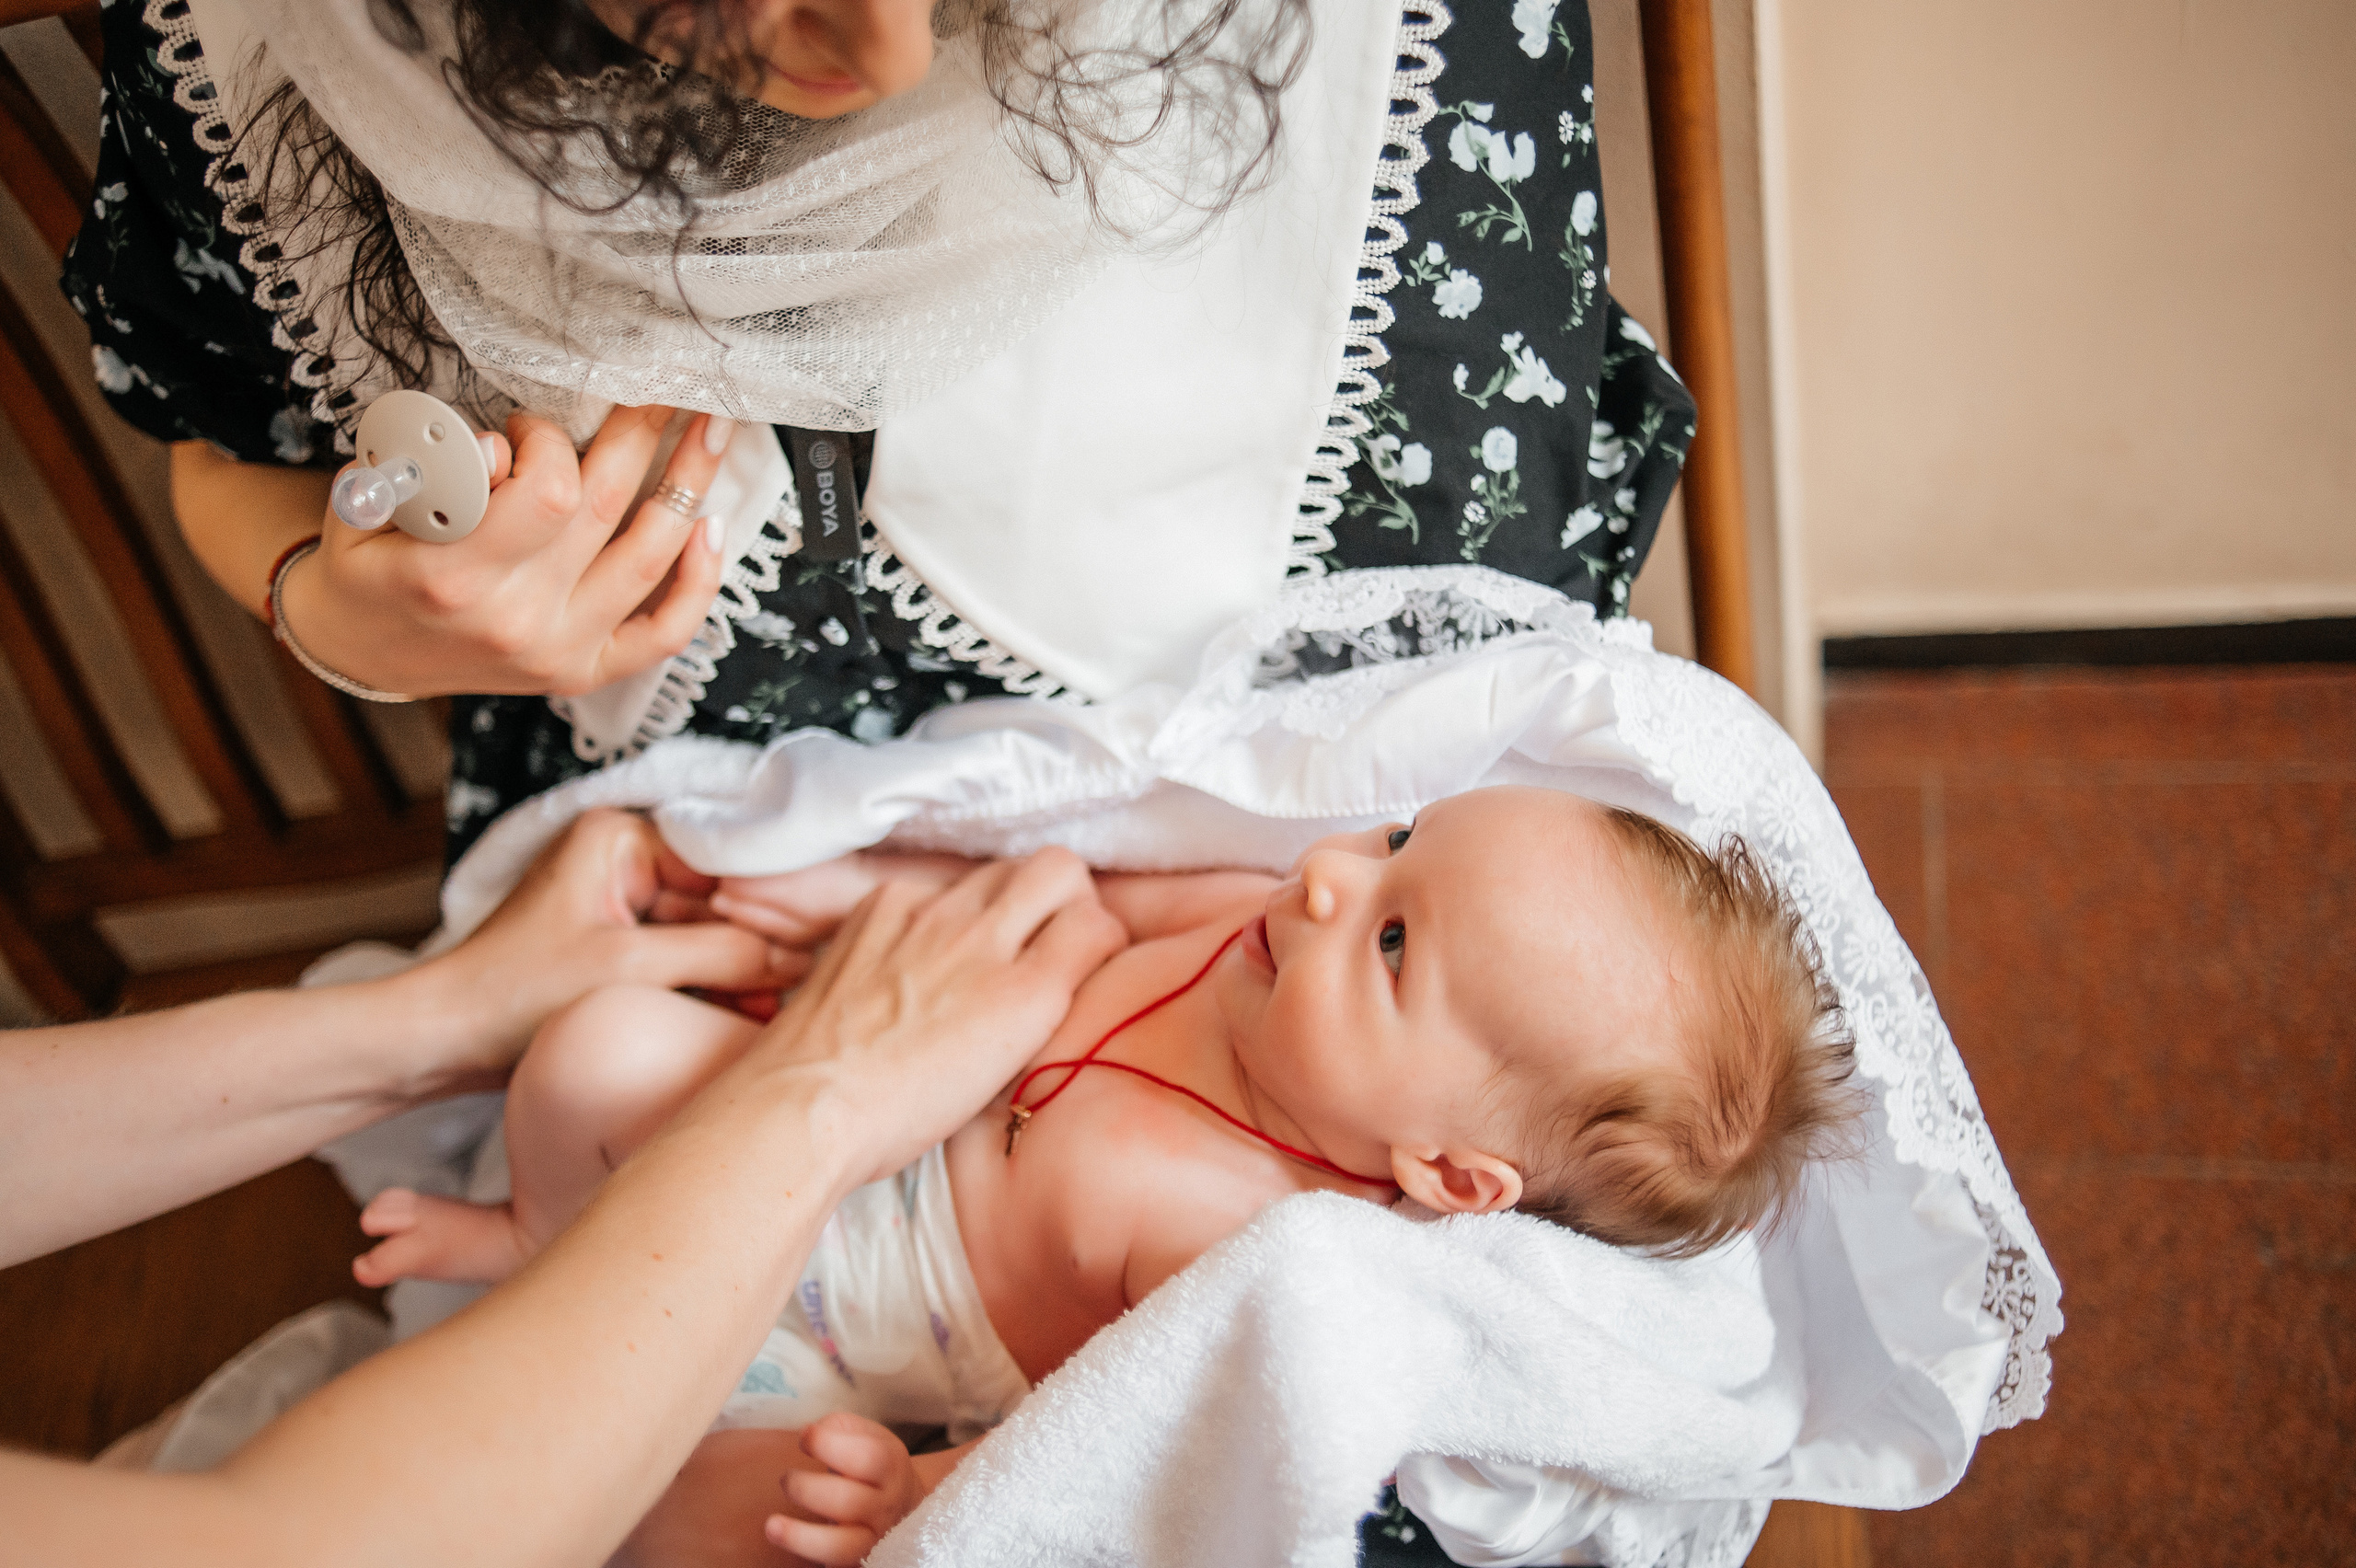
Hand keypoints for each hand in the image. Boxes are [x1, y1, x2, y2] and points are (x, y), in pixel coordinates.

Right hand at [281, 405, 734, 696]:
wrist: (361, 651)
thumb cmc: (367, 566)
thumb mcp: (366, 504)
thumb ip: (431, 466)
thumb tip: (502, 447)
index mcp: (455, 578)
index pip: (547, 492)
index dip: (551, 442)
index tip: (532, 426)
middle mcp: (517, 620)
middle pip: (605, 509)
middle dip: (640, 434)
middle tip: (659, 388)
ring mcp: (558, 650)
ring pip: (648, 558)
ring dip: (690, 484)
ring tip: (713, 430)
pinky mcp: (583, 670)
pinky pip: (662, 632)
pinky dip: (698, 581)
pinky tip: (712, 527)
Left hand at [395, 809, 801, 1091]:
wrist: (440, 1042)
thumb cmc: (510, 994)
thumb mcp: (630, 970)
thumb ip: (722, 955)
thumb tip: (799, 958)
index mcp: (620, 837)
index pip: (724, 860)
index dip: (774, 902)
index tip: (821, 935)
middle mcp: (625, 859)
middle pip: (721, 899)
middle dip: (761, 944)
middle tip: (812, 981)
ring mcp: (623, 904)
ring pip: (709, 934)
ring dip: (743, 972)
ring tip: (784, 1007)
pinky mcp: (620, 948)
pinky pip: (686, 960)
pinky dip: (714, 987)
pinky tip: (751, 1015)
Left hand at [747, 848, 1125, 1189]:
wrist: (804, 1106)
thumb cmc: (901, 1115)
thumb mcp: (1001, 1074)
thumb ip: (1037, 1012)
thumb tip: (1051, 975)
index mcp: (1026, 995)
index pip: (1099, 922)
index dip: (1098, 939)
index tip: (1083, 959)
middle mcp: (984, 942)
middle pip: (1060, 867)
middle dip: (1065, 894)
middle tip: (1044, 932)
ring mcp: (929, 915)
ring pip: (998, 869)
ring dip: (1005, 898)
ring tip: (981, 944)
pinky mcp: (881, 905)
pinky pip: (933, 888)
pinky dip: (937, 913)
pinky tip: (916, 955)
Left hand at [769, 1414, 923, 1564]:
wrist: (904, 1507)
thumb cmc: (873, 1465)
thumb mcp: (868, 1436)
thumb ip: (839, 1428)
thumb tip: (808, 1435)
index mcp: (891, 1466)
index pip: (868, 1457)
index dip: (830, 1445)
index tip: (803, 1439)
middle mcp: (885, 1506)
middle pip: (850, 1502)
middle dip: (807, 1489)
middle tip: (786, 1479)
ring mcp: (873, 1541)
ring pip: (841, 1548)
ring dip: (800, 1537)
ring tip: (771, 1526)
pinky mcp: (857, 1563)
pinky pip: (835, 1567)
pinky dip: (809, 1558)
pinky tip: (789, 1545)